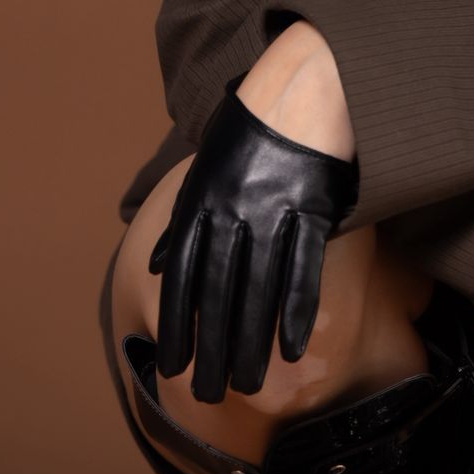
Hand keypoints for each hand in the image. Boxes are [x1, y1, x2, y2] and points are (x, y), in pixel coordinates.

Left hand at [148, 71, 358, 402]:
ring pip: (257, 287)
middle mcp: (232, 206)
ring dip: (249, 341)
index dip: (178, 323)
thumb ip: (184, 216)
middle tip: (209, 394)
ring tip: (246, 382)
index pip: (185, 275)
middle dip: (210, 346)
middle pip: (218, 290)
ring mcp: (272, 206)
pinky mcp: (312, 204)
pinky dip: (295, 309)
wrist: (306, 79)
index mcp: (203, 198)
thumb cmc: (255, 124)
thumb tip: (161, 264)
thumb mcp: (207, 162)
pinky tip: (289, 347)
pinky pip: (303, 266)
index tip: (173, 366)